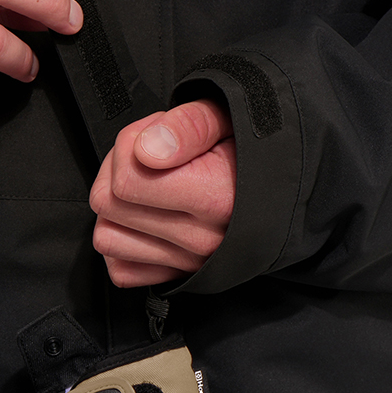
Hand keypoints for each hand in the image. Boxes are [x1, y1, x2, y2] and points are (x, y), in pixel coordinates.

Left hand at [89, 99, 235, 286]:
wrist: (284, 183)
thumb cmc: (248, 147)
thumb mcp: (226, 115)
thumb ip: (187, 127)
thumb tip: (146, 151)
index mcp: (215, 198)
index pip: (127, 181)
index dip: (129, 146)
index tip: (153, 137)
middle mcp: (202, 239)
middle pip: (109, 205)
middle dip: (118, 169)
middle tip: (150, 156)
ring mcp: (188, 263)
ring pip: (107, 238)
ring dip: (115, 208)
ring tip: (147, 186)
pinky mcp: (177, 277)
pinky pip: (121, 269)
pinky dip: (122, 243)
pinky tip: (143, 218)